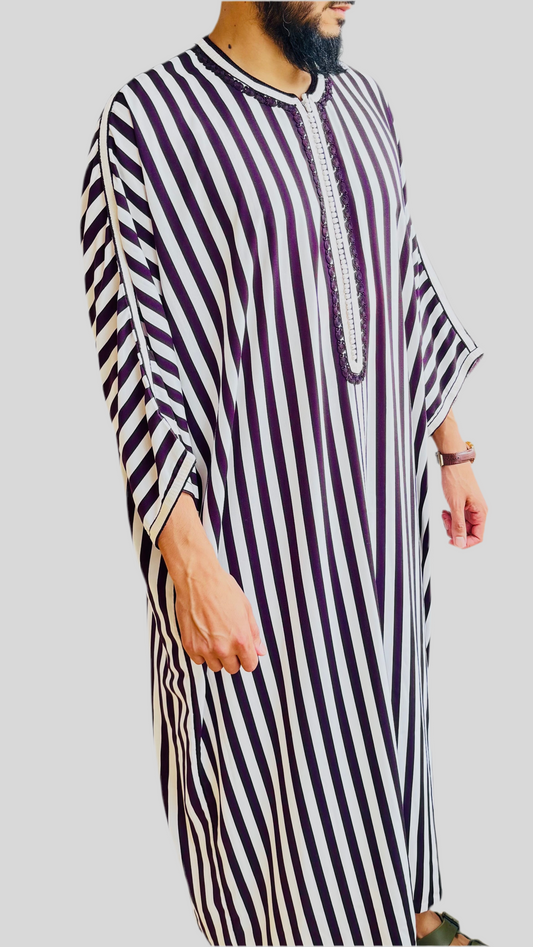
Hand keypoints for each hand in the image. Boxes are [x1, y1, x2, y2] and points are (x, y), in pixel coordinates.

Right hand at [174, 559, 266, 673]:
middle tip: (229, 641)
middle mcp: (223, 648)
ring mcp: (205, 648)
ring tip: (215, 638)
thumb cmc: (222, 589)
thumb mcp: (246, 609)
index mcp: (241, 639)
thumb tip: (259, 650)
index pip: (250, 665)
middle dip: (233, 658)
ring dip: (217, 657)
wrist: (198, 580)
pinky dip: (202, 653)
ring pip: (215, 666)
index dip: (249, 658)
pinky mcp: (190, 645)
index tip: (245, 653)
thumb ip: (253, 634)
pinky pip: (199, 661)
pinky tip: (204, 637)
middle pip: (232, 668)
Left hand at [440, 462, 487, 548]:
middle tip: (446, 523)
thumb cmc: (456, 478)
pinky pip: (458, 517)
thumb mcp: (456, 505)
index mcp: (481, 512)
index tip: (453, 541)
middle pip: (468, 532)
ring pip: (462, 525)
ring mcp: (471, 508)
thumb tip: (460, 542)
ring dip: (451, 524)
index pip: (478, 537)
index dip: (465, 542)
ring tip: (445, 515)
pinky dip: (450, 517)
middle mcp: (478, 511)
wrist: (453, 463)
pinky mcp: (464, 504)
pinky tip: (445, 511)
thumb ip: (458, 525)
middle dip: (455, 531)